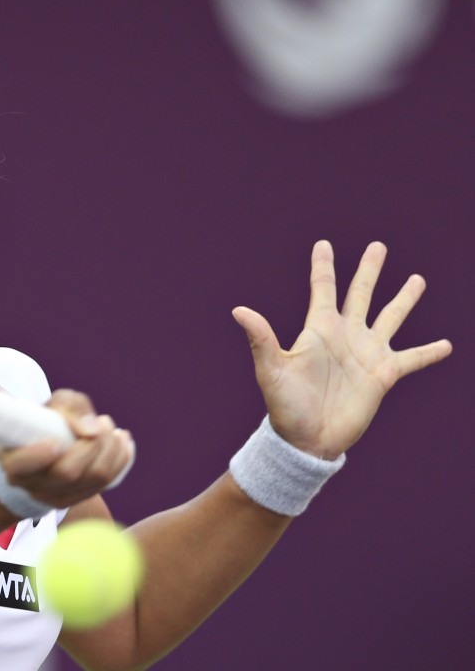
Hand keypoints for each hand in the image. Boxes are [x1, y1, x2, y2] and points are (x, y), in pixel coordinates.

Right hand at [0, 390, 134, 507]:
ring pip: (94, 479)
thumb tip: (92, 429)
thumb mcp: (50, 406)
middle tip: (102, 421)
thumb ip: (68, 408)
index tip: (55, 441)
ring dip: (112, 449)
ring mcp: (56, 498)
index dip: (39, 455)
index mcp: (14, 461)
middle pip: (67, 472)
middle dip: (93, 444)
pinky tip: (122, 441)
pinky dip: (121, 459)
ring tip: (111, 428)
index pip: (21, 464)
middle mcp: (32, 485)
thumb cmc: (43, 423)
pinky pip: (108, 483)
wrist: (41, 451)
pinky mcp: (78, 499)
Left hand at [233, 240, 451, 458]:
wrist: (307, 439)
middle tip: (377, 246)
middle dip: (369, 270)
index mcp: (319, 329)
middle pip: (360, 294)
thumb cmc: (285, 405)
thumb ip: (261, 338)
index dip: (324, 266)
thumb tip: (238, 310)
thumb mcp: (272, 369)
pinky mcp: (383, 376)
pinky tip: (446, 344)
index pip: (323, 289)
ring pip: (391, 317)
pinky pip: (412, 359)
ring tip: (417, 279)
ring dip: (404, 299)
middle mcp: (345, 336)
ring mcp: (366, 354)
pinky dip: (429, 352)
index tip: (323, 244)